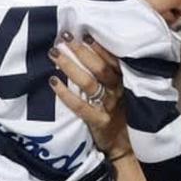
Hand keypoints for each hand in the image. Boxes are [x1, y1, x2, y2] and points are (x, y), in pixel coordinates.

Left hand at [48, 33, 130, 157]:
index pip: (114, 61)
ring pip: (89, 84)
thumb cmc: (123, 115)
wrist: (128, 147)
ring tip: (54, 53)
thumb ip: (114, 75)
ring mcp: (110, 107)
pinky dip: (66, 94)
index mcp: (126, 83)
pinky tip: (53, 82)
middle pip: (100, 69)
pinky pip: (81, 107)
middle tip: (64, 37)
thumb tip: (92, 50)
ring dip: (70, 67)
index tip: (85, 33)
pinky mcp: (100, 122)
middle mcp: (119, 93)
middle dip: (82, 52)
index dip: (100, 47)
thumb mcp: (124, 93)